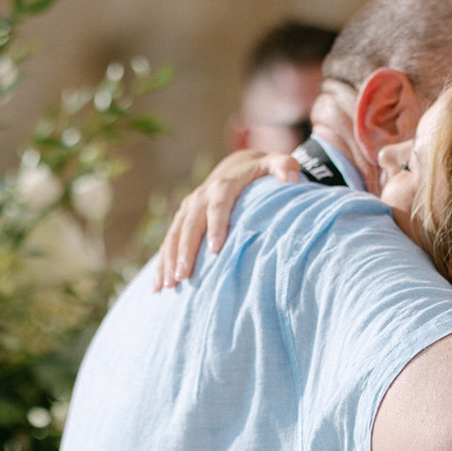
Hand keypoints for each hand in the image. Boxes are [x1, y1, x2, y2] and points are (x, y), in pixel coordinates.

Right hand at [153, 150, 300, 289]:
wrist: (235, 166)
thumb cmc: (259, 171)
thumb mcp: (273, 163)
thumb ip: (284, 166)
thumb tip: (292, 176)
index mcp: (223, 186)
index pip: (218, 205)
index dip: (216, 226)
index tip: (215, 250)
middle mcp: (201, 196)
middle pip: (191, 225)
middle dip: (185, 251)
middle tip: (183, 276)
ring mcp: (188, 208)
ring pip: (174, 235)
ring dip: (169, 260)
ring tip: (168, 285)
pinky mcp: (182, 219)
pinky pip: (168, 242)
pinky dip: (162, 263)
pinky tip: (158, 286)